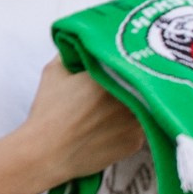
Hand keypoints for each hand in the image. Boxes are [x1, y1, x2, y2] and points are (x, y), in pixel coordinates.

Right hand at [22, 57, 143, 185]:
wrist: (46, 153)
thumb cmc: (49, 111)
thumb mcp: (55, 71)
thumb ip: (75, 51)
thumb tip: (88, 40)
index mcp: (109, 76)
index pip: (130, 61)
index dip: (128, 62)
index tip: (122, 64)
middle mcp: (127, 98)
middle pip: (143, 84)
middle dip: (135, 83)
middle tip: (122, 85)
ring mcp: (135, 122)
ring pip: (146, 106)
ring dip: (137, 104)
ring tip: (116, 107)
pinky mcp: (136, 142)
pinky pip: (143, 127)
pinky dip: (133, 125)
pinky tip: (114, 126)